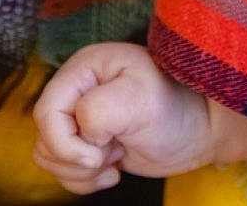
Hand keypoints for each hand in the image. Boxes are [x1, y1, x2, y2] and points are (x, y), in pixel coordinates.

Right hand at [32, 42, 215, 192]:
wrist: (201, 131)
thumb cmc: (178, 108)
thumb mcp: (141, 101)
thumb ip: (99, 110)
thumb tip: (80, 133)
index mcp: (85, 67)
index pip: (47, 112)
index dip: (66, 142)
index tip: (98, 155)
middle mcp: (77, 89)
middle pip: (45, 137)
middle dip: (77, 157)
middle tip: (116, 150)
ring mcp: (79, 117)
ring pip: (49, 156)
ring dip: (81, 171)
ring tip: (117, 157)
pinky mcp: (86, 142)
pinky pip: (62, 169)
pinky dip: (84, 179)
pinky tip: (114, 171)